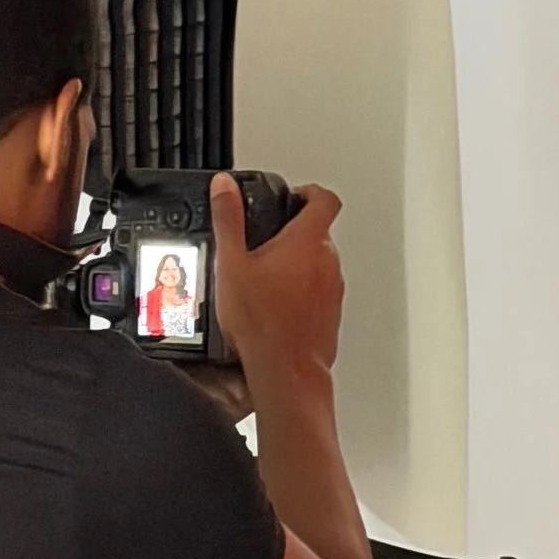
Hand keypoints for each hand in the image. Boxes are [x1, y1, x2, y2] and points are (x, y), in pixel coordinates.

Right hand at [209, 173, 342, 392]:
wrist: (286, 371)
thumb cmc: (262, 323)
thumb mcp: (231, 264)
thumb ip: (228, 220)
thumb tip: (225, 187)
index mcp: (307, 241)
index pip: (324, 199)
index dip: (309, 192)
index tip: (294, 197)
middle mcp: (328, 263)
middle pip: (319, 233)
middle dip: (294, 233)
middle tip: (268, 244)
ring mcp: (333, 290)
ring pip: (320, 264)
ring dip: (299, 264)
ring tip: (267, 279)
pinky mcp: (332, 314)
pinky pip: (320, 293)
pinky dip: (303, 292)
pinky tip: (276, 306)